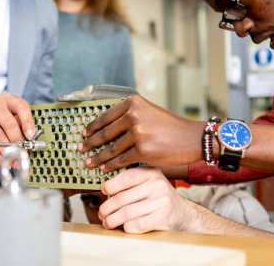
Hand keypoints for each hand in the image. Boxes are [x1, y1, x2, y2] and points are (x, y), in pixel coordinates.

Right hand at [0, 93, 34, 162]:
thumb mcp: (11, 110)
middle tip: (24, 151)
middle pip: (10, 125)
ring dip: (9, 151)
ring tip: (16, 159)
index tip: (30, 136)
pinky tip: (5, 160)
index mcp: (8, 99)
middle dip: (18, 141)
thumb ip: (21, 120)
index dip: (27, 123)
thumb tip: (29, 137)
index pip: (21, 107)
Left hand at [82, 95, 201, 171]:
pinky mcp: (142, 150)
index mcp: (133, 103)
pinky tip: (104, 169)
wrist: (192, 138)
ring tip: (89, 162)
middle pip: (105, 133)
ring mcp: (138, 133)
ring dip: (98, 158)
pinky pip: (120, 160)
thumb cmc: (171, 127)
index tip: (84, 134)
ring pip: (111, 149)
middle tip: (81, 149)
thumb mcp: (149, 111)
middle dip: (90, 143)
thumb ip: (130, 115)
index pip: (105, 116)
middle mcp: (133, 115)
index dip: (92, 127)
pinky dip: (110, 166)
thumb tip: (107, 127)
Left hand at [98, 168, 197, 233]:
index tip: (103, 190)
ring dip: (112, 220)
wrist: (185, 214)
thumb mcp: (150, 183)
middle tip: (102, 214)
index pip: (126, 177)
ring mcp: (161, 201)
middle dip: (107, 208)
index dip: (111, 185)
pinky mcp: (163, 218)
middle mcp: (157, 185)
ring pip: (126, 213)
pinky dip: (127, 227)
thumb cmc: (161, 198)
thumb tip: (105, 189)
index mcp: (152, 173)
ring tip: (108, 223)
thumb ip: (132, 183)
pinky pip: (137, 224)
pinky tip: (125, 227)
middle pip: (122, 198)